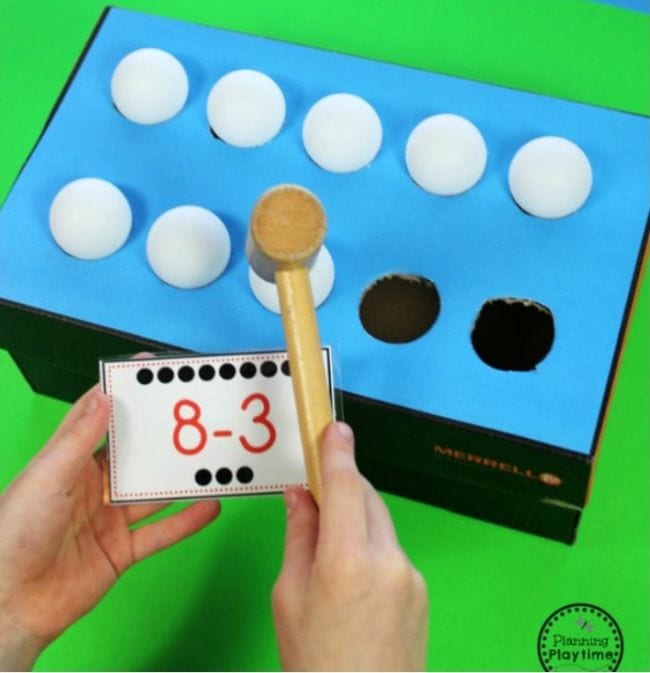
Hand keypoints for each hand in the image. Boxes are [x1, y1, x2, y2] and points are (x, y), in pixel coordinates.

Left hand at [0, 385, 219, 670]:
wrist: (11, 605)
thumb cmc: (18, 532)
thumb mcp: (48, 478)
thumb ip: (80, 439)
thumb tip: (105, 395)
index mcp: (68, 463)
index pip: (97, 419)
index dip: (121, 393)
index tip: (149, 370)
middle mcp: (92, 487)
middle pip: (134, 456)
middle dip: (160, 436)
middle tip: (194, 414)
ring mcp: (109, 520)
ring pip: (152, 494)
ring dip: (179, 479)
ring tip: (211, 458)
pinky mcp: (122, 551)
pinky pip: (160, 533)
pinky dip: (187, 522)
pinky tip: (210, 506)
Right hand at [272, 422, 427, 670]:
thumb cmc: (313, 661)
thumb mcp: (289, 598)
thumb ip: (299, 536)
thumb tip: (301, 494)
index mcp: (347, 562)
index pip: (344, 487)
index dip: (337, 453)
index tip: (333, 429)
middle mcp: (388, 560)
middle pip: (366, 498)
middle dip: (342, 487)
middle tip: (315, 493)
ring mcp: (411, 575)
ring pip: (379, 522)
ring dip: (355, 517)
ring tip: (329, 547)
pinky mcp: (421, 588)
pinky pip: (391, 549)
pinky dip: (370, 545)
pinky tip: (353, 577)